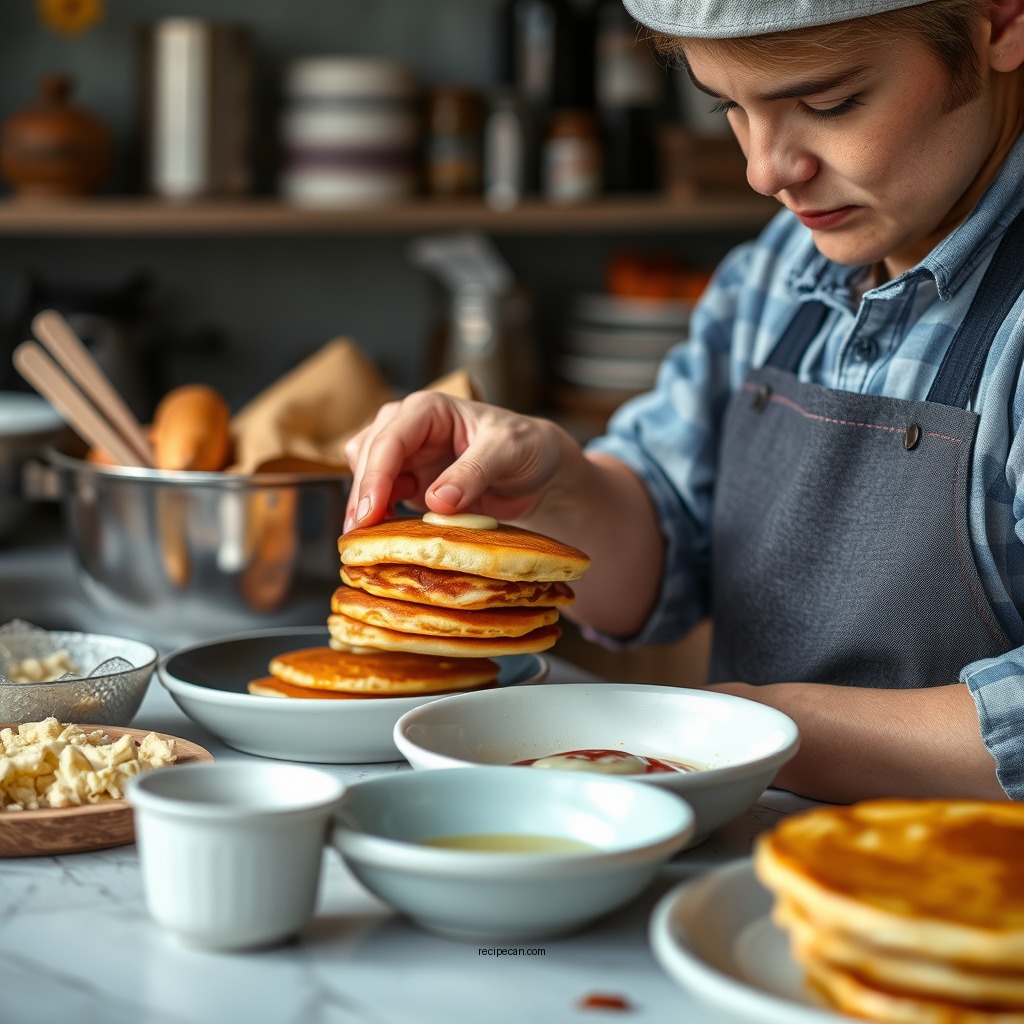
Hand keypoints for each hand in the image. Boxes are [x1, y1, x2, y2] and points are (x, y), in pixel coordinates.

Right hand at [343, 391, 576, 530]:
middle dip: (363, 495)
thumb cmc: (525, 447)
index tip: (370, 511)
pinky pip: (380, 496)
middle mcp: (408, 427)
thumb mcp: (507, 451)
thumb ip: (473, 473)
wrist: (537, 469)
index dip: (375, 475)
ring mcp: (406, 455)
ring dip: (362, 505)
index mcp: (429, 409)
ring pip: (365, 474)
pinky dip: (376, 515)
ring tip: (364, 540)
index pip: (391, 439)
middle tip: (361, 535)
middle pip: (369, 457)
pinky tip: (380, 536)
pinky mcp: (408, 481)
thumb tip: (436, 501)